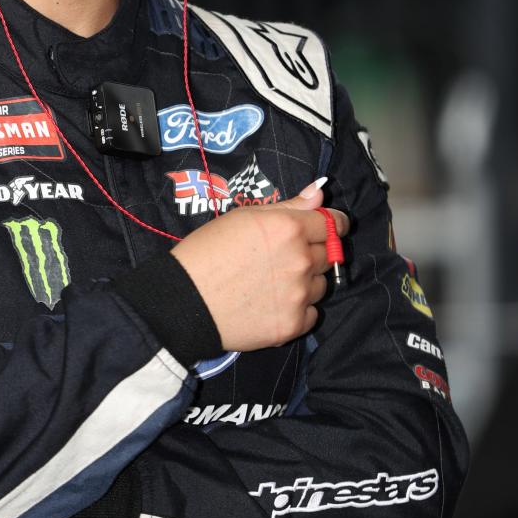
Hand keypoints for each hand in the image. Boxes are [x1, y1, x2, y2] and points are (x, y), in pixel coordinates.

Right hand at [171, 178, 348, 350]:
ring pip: (322, 286)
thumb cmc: (207, 252)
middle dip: (313, 254)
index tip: (328, 229)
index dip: (333, 224)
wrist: (183, 300)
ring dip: (307, 283)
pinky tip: (273, 305)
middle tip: (284, 259)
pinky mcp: (293, 324)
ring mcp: (299, 295)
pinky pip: (312, 314)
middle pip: (329, 255)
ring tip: (274, 284)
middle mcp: (301, 260)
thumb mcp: (243, 218)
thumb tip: (320, 192)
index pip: (334, 223)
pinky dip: (298, 310)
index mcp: (290, 228)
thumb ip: (288, 206)